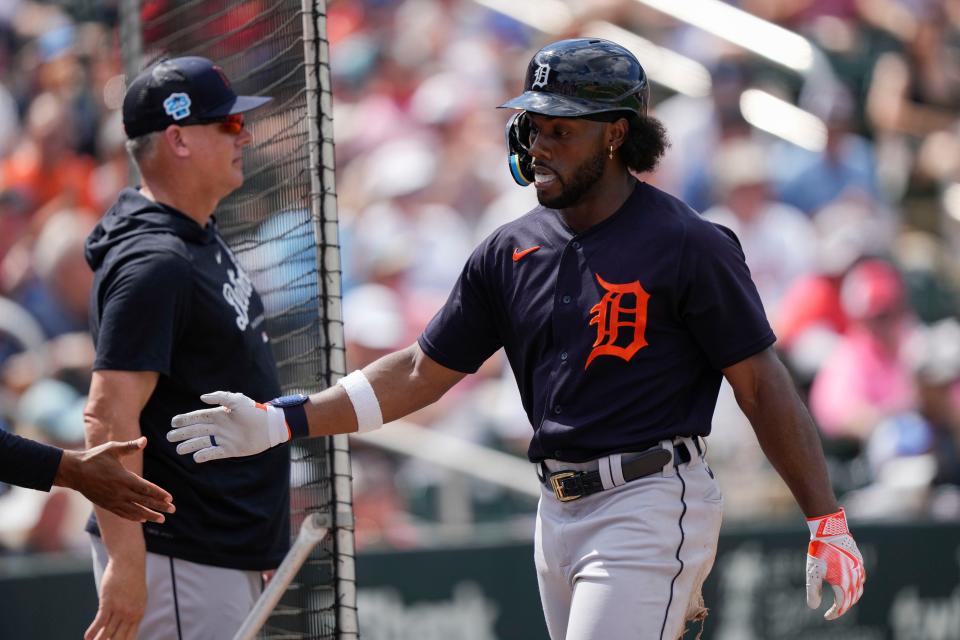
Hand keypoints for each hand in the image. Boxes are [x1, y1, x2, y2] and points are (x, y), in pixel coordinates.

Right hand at [56, 438, 174, 522]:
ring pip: (134, 510)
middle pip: (143, 501)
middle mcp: (119, 491)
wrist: (73, 471)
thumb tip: (145, 440)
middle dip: (159, 506)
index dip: (159, 494)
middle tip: (173, 510)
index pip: (146, 488)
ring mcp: (112, 500)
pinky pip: (122, 513)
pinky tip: (142, 519)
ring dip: (149, 515)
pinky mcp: (106, 504)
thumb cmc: (94, 458)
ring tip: (161, 519)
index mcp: (123, 478)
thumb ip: (130, 446)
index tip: (170, 498)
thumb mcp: (112, 449)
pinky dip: (133, 517)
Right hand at [85, 558, 146, 639]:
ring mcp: (119, 608)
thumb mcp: (138, 597)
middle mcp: (130, 614)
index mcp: (139, 613)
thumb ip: (132, 611)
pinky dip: (92, 631)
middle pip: (118, 638)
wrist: (129, 561)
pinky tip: (87, 638)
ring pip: (107, 632)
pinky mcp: (108, 602)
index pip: (130, 637)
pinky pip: (100, 621)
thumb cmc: (133, 579)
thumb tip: (125, 623)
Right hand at [167, 391, 288, 462]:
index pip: (198, 417)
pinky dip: (204, 455)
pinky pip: (214, 453)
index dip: (185, 419)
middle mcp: (219, 427)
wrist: (269, 427)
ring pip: (202, 442)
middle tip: (169, 437)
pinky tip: (196, 457)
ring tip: (178, 449)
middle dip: (183, 433)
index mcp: (219, 414)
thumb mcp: (238, 400)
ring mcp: (223, 439)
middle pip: (197, 430)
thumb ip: (220, 397)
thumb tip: (202, 398)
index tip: (173, 422)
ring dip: (190, 445)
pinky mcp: (230, 450)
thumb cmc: (254, 411)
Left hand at [806, 508, 865, 619]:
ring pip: (859, 590)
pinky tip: (849, 585)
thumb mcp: (813, 573)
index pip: (842, 606)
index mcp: (845, 584)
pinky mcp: (859, 561)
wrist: (830, 530)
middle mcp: (855, 579)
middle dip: (843, 608)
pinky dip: (856, 586)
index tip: (826, 617)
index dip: (834, 613)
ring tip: (842, 601)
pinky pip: (861, 579)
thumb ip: (813, 591)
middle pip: (852, 600)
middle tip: (834, 611)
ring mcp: (859, 570)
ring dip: (851, 598)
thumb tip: (813, 607)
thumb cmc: (820, 551)